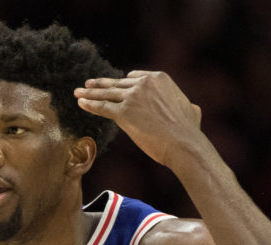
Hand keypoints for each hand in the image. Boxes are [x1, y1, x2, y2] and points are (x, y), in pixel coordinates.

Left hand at [74, 70, 203, 167]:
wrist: (182, 142)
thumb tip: (192, 108)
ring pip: (106, 94)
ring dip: (90, 93)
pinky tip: (81, 103)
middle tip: (89, 84)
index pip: (135, 77)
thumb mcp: (192, 110)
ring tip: (78, 92)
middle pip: (117, 84)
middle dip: (101, 84)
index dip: (123, 83)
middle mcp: (144, 83)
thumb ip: (186, 105)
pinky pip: (102, 107)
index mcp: (160, 78)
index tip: (114, 85)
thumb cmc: (188, 131)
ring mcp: (132, 97)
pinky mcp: (123, 112)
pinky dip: (90, 105)